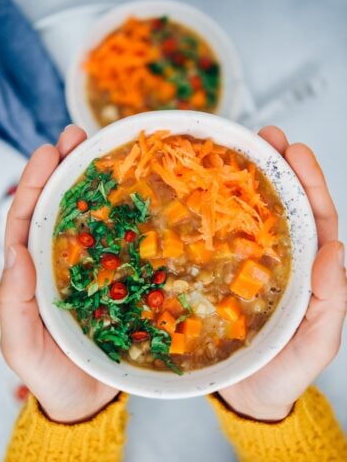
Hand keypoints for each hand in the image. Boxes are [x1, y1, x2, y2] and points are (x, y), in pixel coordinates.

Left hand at [0, 126, 118, 423]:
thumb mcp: (23, 346)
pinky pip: (124, 244)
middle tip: (78, 134)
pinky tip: (139, 197)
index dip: (37, 184)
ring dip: (95, 184)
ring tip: (104, 149)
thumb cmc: (51, 376)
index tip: (49, 151)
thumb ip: (15, 305)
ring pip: (92, 218)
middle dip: (65, 168)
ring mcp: (93, 268)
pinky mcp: (120, 280)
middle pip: (59, 208)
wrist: (86, 399)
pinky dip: (129, 218)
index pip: (28, 220)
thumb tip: (17, 255)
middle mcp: (61, 261)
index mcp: (33, 272)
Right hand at [219, 126, 346, 420]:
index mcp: (308, 271)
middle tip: (264, 136)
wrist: (248, 396)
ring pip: (250, 215)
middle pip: (284, 206)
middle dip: (278, 168)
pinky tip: (199, 194)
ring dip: (245, 181)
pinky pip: (217, 238)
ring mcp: (249, 265)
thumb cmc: (284, 373)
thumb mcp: (317, 345)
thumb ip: (333, 303)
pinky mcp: (219, 275)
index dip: (308, 184)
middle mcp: (281, 259)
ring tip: (235, 149)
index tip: (295, 151)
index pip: (315, 219)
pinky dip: (212, 213)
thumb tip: (336, 252)